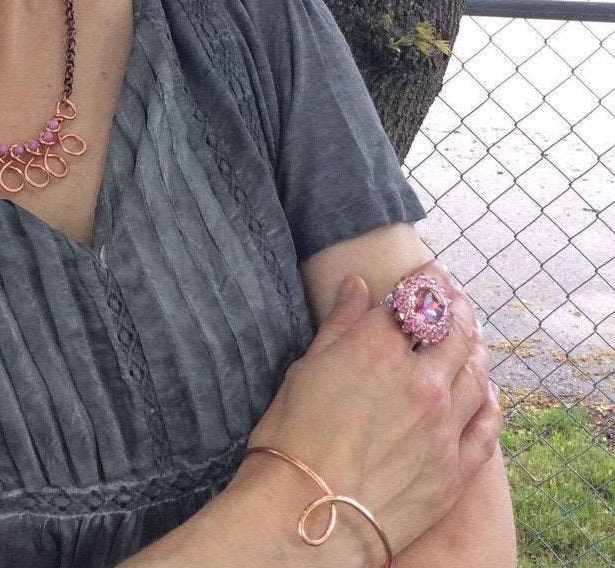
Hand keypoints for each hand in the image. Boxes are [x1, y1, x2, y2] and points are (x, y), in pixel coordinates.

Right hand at [238, 258, 501, 557]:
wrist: (306, 514)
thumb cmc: (293, 436)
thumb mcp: (306, 368)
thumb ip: (339, 324)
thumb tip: (358, 287)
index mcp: (377, 347)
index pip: (414, 299)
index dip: (424, 280)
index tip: (429, 270)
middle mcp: (420, 379)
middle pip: (454, 329)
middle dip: (456, 305)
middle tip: (455, 294)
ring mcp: (443, 424)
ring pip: (476, 371)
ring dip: (477, 345)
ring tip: (473, 333)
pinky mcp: (455, 467)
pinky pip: (487, 423)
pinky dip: (490, 398)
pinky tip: (487, 389)